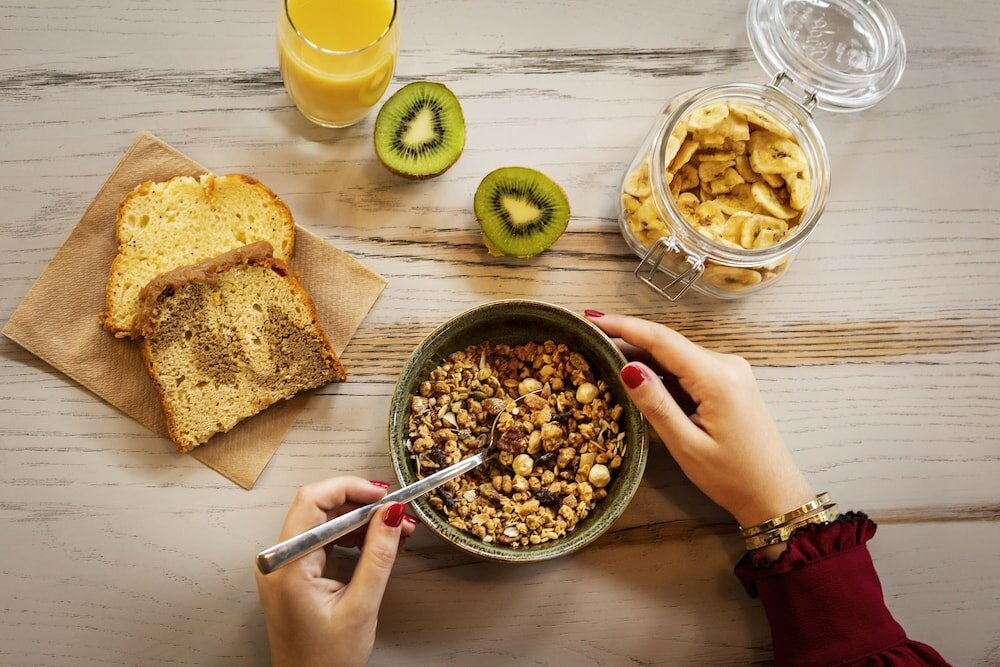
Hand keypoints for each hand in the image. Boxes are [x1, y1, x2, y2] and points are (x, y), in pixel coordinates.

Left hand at [255, 476, 417, 666]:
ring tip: (395, 529)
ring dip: (360, 521)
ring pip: (324, 522)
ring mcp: (285, 566)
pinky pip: (323, 540)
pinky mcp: (294, 573)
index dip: (350, 489)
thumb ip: (378, 555)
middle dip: (361, 505)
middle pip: (319, 508)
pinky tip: (376, 543)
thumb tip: (392, 514)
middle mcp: (279, 559)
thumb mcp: (361, 606)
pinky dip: (351, 537)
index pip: (313, 501)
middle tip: (396, 512)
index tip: (383, 494)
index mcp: (287, 565)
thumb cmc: (326, 661)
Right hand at [587, 312, 813, 528]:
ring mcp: (730, 371)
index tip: (592, 318)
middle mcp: (726, 364)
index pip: (662, 340)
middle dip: (628, 339)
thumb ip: (656, 404)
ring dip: (643, 355)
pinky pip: (688, 368)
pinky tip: (638, 376)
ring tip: (604, 355)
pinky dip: (661, 370)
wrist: (774, 493)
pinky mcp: (730, 382)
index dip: (624, 326)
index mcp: (717, 378)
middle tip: (589, 338)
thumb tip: (627, 367)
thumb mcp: (686, 445)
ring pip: (676, 355)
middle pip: (668, 343)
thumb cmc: (732, 478)